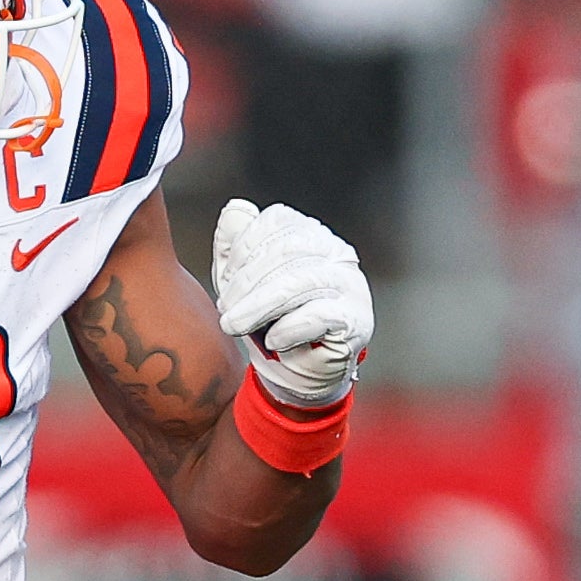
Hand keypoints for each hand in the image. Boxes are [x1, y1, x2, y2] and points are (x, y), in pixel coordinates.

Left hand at [211, 198, 370, 408]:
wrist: (297, 371)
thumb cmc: (272, 321)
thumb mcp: (243, 279)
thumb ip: (237, 243)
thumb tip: (235, 209)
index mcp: (310, 234)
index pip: (277, 222)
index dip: (244, 248)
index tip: (224, 281)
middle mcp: (336, 252)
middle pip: (287, 250)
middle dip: (246, 282)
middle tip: (225, 310)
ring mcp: (350, 285)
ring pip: (301, 282)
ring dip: (258, 307)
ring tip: (234, 326)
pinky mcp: (356, 320)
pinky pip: (320, 316)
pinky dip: (289, 328)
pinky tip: (274, 340)